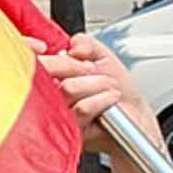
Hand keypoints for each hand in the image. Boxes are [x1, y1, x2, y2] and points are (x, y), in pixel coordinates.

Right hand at [38, 36, 150, 152]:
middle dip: (80, 67)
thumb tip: (72, 46)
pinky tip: (111, 98)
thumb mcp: (102, 55)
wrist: (133, 113)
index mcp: (54, 72)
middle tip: (96, 70)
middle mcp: (51, 92)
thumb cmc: (117, 87)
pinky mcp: (71, 128)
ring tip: (110, 86)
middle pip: (50, 72)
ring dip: (96, 84)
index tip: (72, 54)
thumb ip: (85, 43)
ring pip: (68, 88)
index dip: (55, 55)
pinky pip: (82, 108)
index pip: (39, 60)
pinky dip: (101, 99)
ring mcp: (59, 112)